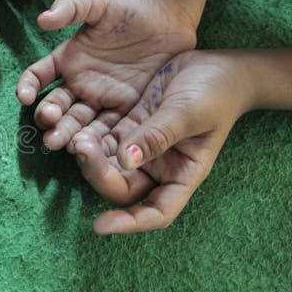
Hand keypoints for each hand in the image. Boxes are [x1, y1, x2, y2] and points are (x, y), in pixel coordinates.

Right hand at [16, 0, 195, 150]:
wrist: (171, 18)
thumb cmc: (132, 7)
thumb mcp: (100, 3)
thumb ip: (72, 8)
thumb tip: (42, 19)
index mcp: (66, 60)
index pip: (38, 76)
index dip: (29, 86)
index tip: (25, 97)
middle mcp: (79, 83)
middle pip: (56, 106)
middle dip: (50, 119)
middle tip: (49, 128)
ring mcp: (101, 99)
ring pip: (78, 121)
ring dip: (69, 134)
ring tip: (63, 144)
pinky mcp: (125, 110)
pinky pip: (108, 127)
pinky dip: (98, 140)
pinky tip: (92, 148)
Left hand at [69, 50, 251, 233]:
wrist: (217, 65)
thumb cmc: (216, 92)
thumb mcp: (189, 112)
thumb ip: (157, 136)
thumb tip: (125, 161)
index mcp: (182, 174)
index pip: (157, 212)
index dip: (129, 224)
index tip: (99, 226)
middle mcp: (158, 168)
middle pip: (121, 188)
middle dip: (98, 175)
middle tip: (81, 148)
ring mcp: (140, 149)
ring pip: (106, 166)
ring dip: (88, 157)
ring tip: (75, 136)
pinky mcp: (127, 129)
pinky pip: (102, 141)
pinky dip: (88, 138)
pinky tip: (75, 127)